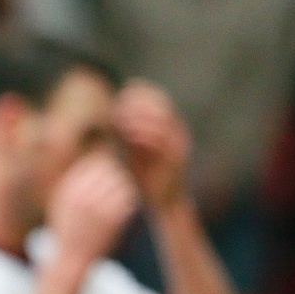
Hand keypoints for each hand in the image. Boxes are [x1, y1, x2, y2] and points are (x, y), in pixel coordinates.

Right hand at [47, 152, 137, 269]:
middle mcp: (84, 195)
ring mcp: (100, 207)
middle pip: (109, 169)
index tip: (107, 168)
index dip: (102, 163)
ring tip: (118, 193)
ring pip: (121, 182)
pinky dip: (127, 199)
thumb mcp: (61, 203)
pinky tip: (123, 205)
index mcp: (70, 189)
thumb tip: (94, 161)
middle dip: (114, 172)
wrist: (71, 258)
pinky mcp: (114, 219)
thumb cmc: (66, 230)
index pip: (93, 162)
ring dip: (123, 185)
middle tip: (117, 178)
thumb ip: (74, 183)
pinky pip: (128, 198)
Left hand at [114, 82, 191, 212]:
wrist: (161, 199)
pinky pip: (164, 140)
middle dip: (139, 103)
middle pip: (162, 104)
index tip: (121, 95)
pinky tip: (131, 135)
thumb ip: (130, 128)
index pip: (158, 98)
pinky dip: (147, 134)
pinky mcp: (177, 157)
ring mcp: (179, 143)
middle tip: (120, 104)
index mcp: (168, 125)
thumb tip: (115, 108)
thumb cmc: (144, 172)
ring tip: (122, 119)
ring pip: (164, 119)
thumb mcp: (135, 147)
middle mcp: (176, 130)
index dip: (141, 94)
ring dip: (141, 117)